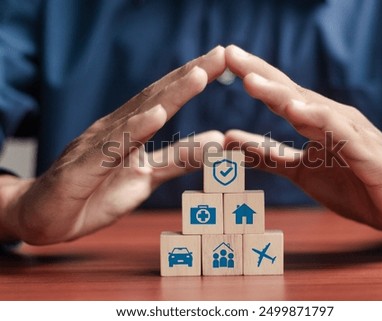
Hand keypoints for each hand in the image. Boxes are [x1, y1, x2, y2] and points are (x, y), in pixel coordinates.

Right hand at [0, 46, 225, 244]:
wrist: (43, 217)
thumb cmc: (94, 193)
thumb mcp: (147, 178)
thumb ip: (178, 160)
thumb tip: (216, 141)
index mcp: (129, 132)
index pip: (165, 100)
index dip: (193, 79)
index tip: (224, 61)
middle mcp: (114, 132)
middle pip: (155, 99)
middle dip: (189, 75)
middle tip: (221, 54)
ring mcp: (96, 148)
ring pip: (136, 118)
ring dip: (169, 96)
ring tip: (197, 76)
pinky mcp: (80, 172)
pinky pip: (109, 151)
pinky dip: (134, 132)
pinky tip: (155, 116)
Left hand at [224, 45, 381, 231]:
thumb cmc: (357, 184)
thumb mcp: (301, 172)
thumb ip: (268, 156)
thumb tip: (229, 140)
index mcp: (315, 121)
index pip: (280, 94)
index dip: (253, 76)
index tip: (222, 60)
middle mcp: (331, 119)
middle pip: (291, 91)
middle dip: (260, 72)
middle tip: (229, 53)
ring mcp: (351, 133)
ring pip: (312, 107)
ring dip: (281, 93)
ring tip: (252, 81)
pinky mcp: (366, 153)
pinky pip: (339, 134)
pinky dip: (317, 120)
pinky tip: (296, 111)